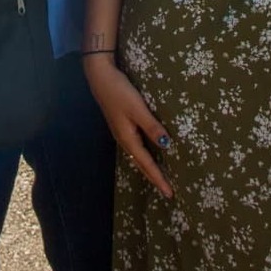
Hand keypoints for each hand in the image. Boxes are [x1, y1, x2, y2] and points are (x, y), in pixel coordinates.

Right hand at [83, 54, 171, 195]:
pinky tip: (150, 151)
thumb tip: (166, 145)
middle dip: (154, 177)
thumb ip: (152, 126)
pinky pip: (137, 146)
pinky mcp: (122, 124)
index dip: (158, 178)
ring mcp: (122, 132)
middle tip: (167, 191)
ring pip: (139, 156)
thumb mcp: (138, 108)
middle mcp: (124, 139)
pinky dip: (145, 154)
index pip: (147, 164)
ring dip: (150, 167)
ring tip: (161, 176)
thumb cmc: (119, 92)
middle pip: (141, 164)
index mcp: (128, 139)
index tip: (170, 193)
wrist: (100, 76)